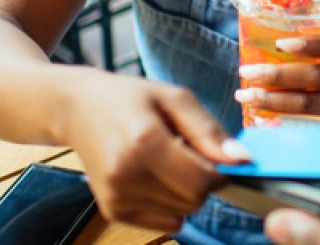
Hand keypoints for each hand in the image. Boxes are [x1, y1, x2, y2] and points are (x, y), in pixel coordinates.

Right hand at [59, 70, 250, 232]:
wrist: (78, 109)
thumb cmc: (132, 98)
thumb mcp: (175, 98)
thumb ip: (209, 131)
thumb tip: (241, 160)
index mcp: (144, 142)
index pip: (201, 181)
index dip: (219, 172)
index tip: (216, 154)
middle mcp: (126, 174)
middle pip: (194, 200)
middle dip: (203, 181)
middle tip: (188, 153)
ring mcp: (116, 196)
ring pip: (181, 213)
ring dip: (185, 191)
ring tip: (167, 160)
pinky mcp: (112, 211)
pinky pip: (165, 222)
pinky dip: (170, 203)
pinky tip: (155, 176)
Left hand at [235, 33, 319, 123]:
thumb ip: (319, 52)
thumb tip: (263, 47)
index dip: (312, 44)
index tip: (280, 43)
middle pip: (317, 76)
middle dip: (277, 74)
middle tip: (247, 71)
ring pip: (310, 103)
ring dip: (273, 100)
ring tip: (246, 95)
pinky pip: (310, 126)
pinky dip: (283, 122)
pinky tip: (262, 119)